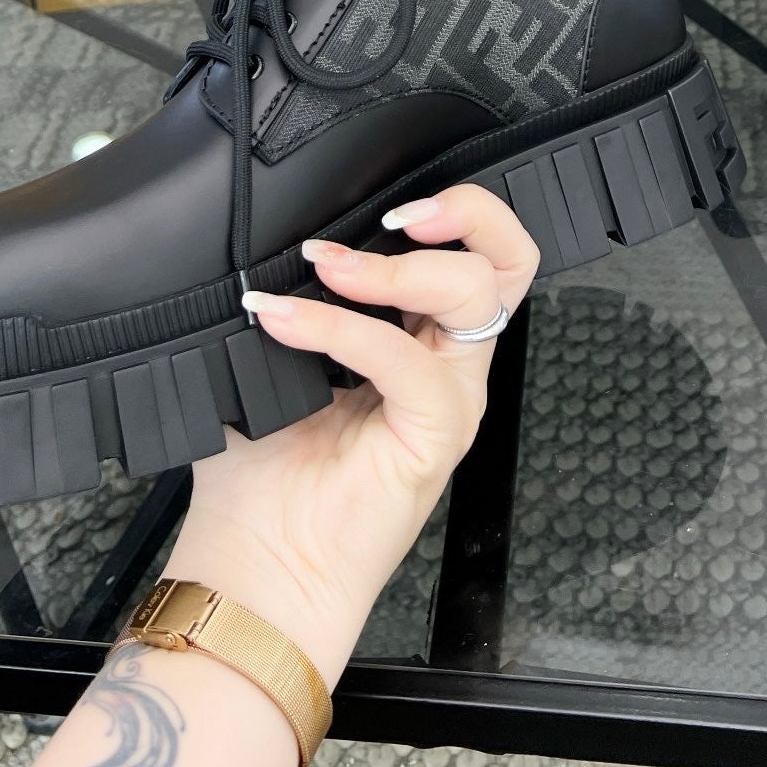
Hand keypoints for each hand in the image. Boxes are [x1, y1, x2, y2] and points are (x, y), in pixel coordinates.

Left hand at [163, 184, 539, 684]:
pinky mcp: (435, 436)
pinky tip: (285, 320)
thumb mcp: (271, 358)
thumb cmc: (261, 476)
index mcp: (420, 336)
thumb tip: (260, 239)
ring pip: (475, 293)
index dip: (449, 207)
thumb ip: (287, 297)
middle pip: (509, 259)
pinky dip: (343, 327)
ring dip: (396, 267)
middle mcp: (448, 363)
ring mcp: (450, 399)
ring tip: (326, 266)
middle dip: (462, 211)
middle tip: (392, 216)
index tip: (381, 199)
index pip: (477, 250)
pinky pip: (409, 361)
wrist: (258, 568)